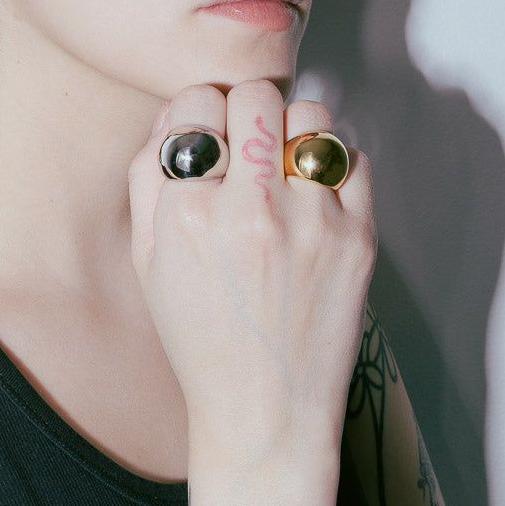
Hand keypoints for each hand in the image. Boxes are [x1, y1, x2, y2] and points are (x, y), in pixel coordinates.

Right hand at [128, 79, 375, 472]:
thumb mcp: (145, 258)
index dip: (200, 111)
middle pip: (257, 94)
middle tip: (247, 141)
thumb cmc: (198, 333)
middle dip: (247, 109)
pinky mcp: (359, 239)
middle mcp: (252, 211)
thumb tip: (175, 112)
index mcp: (188, 214)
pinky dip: (333, 166)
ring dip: (293, 130)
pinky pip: (354, 158)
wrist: (264, 410)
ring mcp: (312, 223)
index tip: (208, 136)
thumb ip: (147, 175)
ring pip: (312, 116)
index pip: (197, 101)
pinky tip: (313, 196)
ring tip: (283, 166)